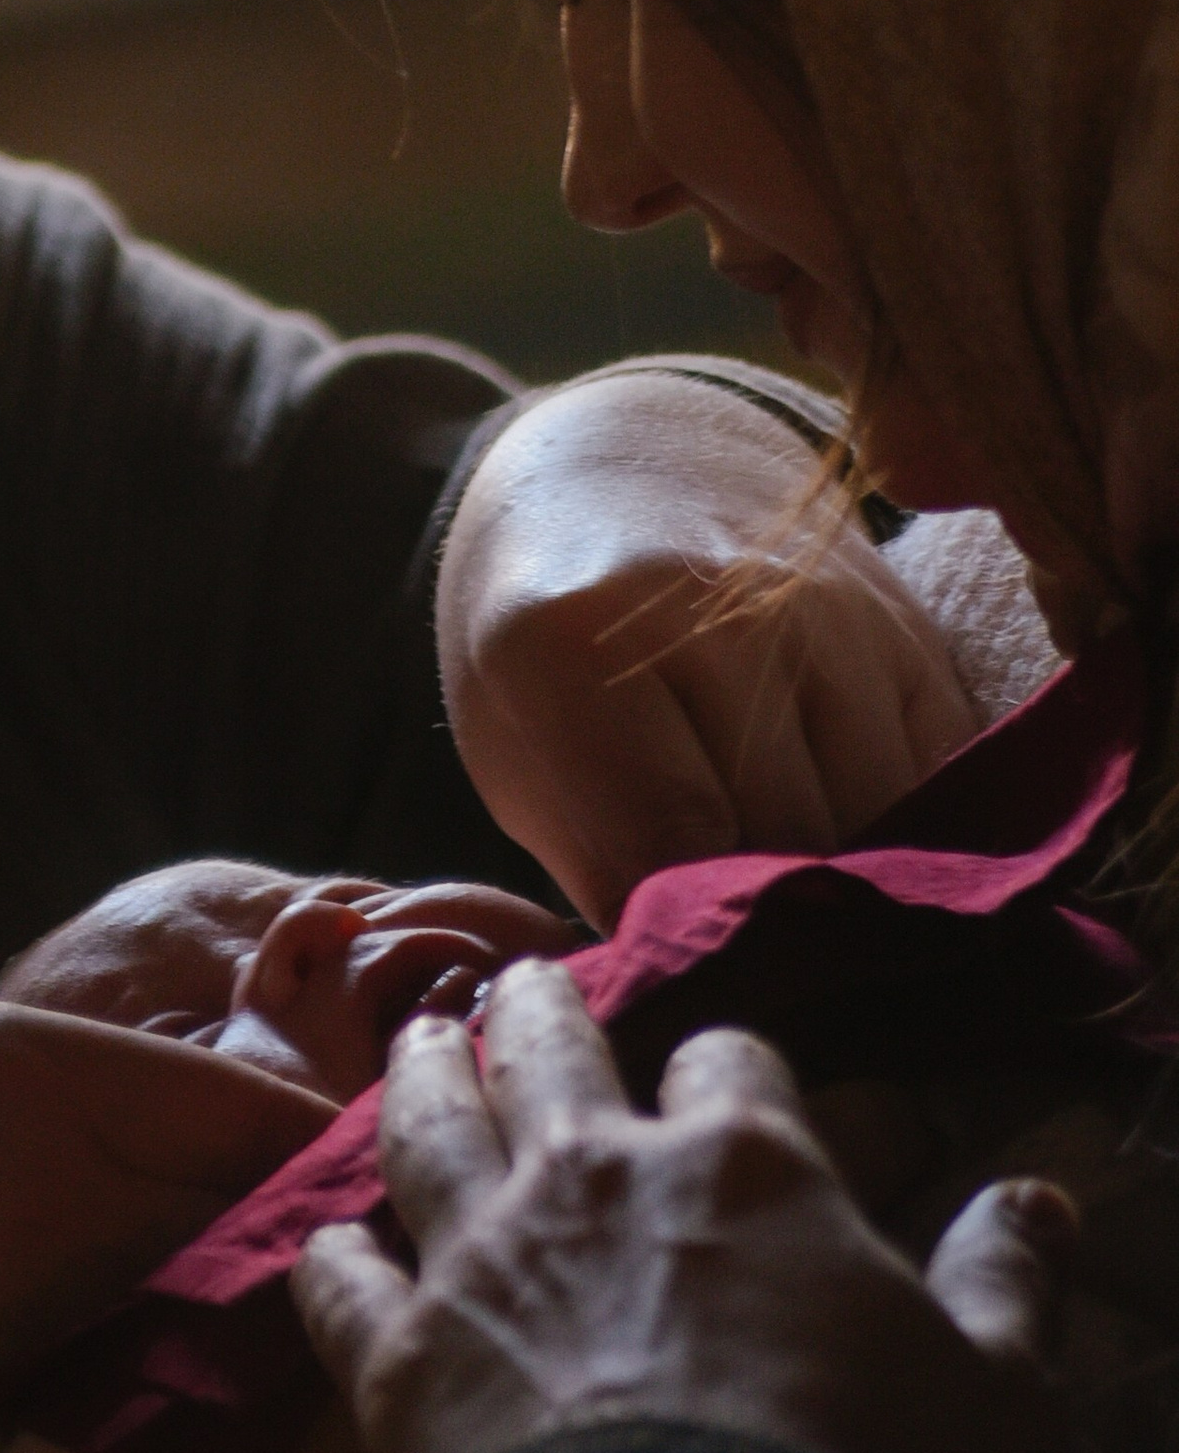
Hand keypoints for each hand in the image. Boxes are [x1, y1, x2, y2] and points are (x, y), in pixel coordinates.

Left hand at [295, 959, 1073, 1452]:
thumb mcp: (999, 1403)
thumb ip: (1006, 1290)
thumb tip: (1038, 1200)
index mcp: (746, 1168)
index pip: (733, 1065)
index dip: (732, 1067)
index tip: (726, 1077)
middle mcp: (595, 1182)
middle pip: (554, 1055)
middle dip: (540, 1011)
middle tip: (516, 980)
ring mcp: (481, 1263)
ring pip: (430, 1129)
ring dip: (422, 1076)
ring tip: (417, 1040)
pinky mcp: (395, 1363)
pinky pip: (340, 1284)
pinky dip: (329, 1258)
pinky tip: (325, 1243)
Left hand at [439, 367, 976, 922]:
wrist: (619, 471)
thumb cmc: (544, 640)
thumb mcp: (512, 746)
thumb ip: (593, 861)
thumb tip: (681, 981)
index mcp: (572, 639)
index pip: (671, 837)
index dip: (685, 934)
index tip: (685, 975)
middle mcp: (717, 611)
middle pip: (785, 833)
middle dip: (766, 920)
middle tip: (745, 961)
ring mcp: (829, 607)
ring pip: (879, 814)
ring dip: (843, 882)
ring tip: (795, 908)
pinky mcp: (908, 624)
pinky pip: (940, 773)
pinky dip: (908, 834)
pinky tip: (853, 846)